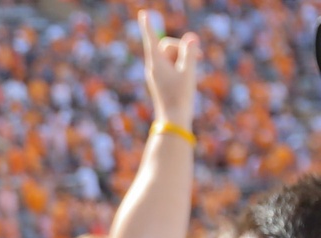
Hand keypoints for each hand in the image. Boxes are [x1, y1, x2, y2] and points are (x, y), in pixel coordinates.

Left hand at [138, 11, 199, 128]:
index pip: (152, 40)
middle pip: (167, 46)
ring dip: (185, 57)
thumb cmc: (180, 96)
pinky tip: (189, 76)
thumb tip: (190, 37)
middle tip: (199, 58)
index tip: (142, 13)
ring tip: (194, 69)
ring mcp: (157, 73)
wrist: (173, 119)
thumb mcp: (189, 71)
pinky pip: (173, 64)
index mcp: (156, 64)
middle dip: (183, 48)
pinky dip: (183, 65)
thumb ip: (190, 52)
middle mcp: (154, 67)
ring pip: (172, 55)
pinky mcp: (162, 79)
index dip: (148, 26)